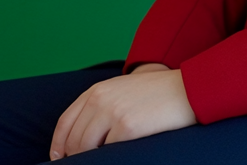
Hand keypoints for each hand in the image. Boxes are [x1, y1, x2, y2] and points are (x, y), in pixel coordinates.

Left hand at [49, 65, 196, 158]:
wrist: (188, 89)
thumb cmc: (158, 94)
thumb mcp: (123, 90)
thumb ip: (101, 105)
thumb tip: (82, 138)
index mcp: (97, 90)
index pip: (65, 121)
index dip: (59, 144)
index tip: (59, 158)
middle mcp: (100, 99)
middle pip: (75, 139)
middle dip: (76, 157)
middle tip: (84, 164)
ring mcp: (113, 112)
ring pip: (87, 148)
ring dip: (91, 158)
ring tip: (103, 160)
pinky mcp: (127, 127)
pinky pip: (108, 152)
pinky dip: (109, 158)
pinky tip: (118, 158)